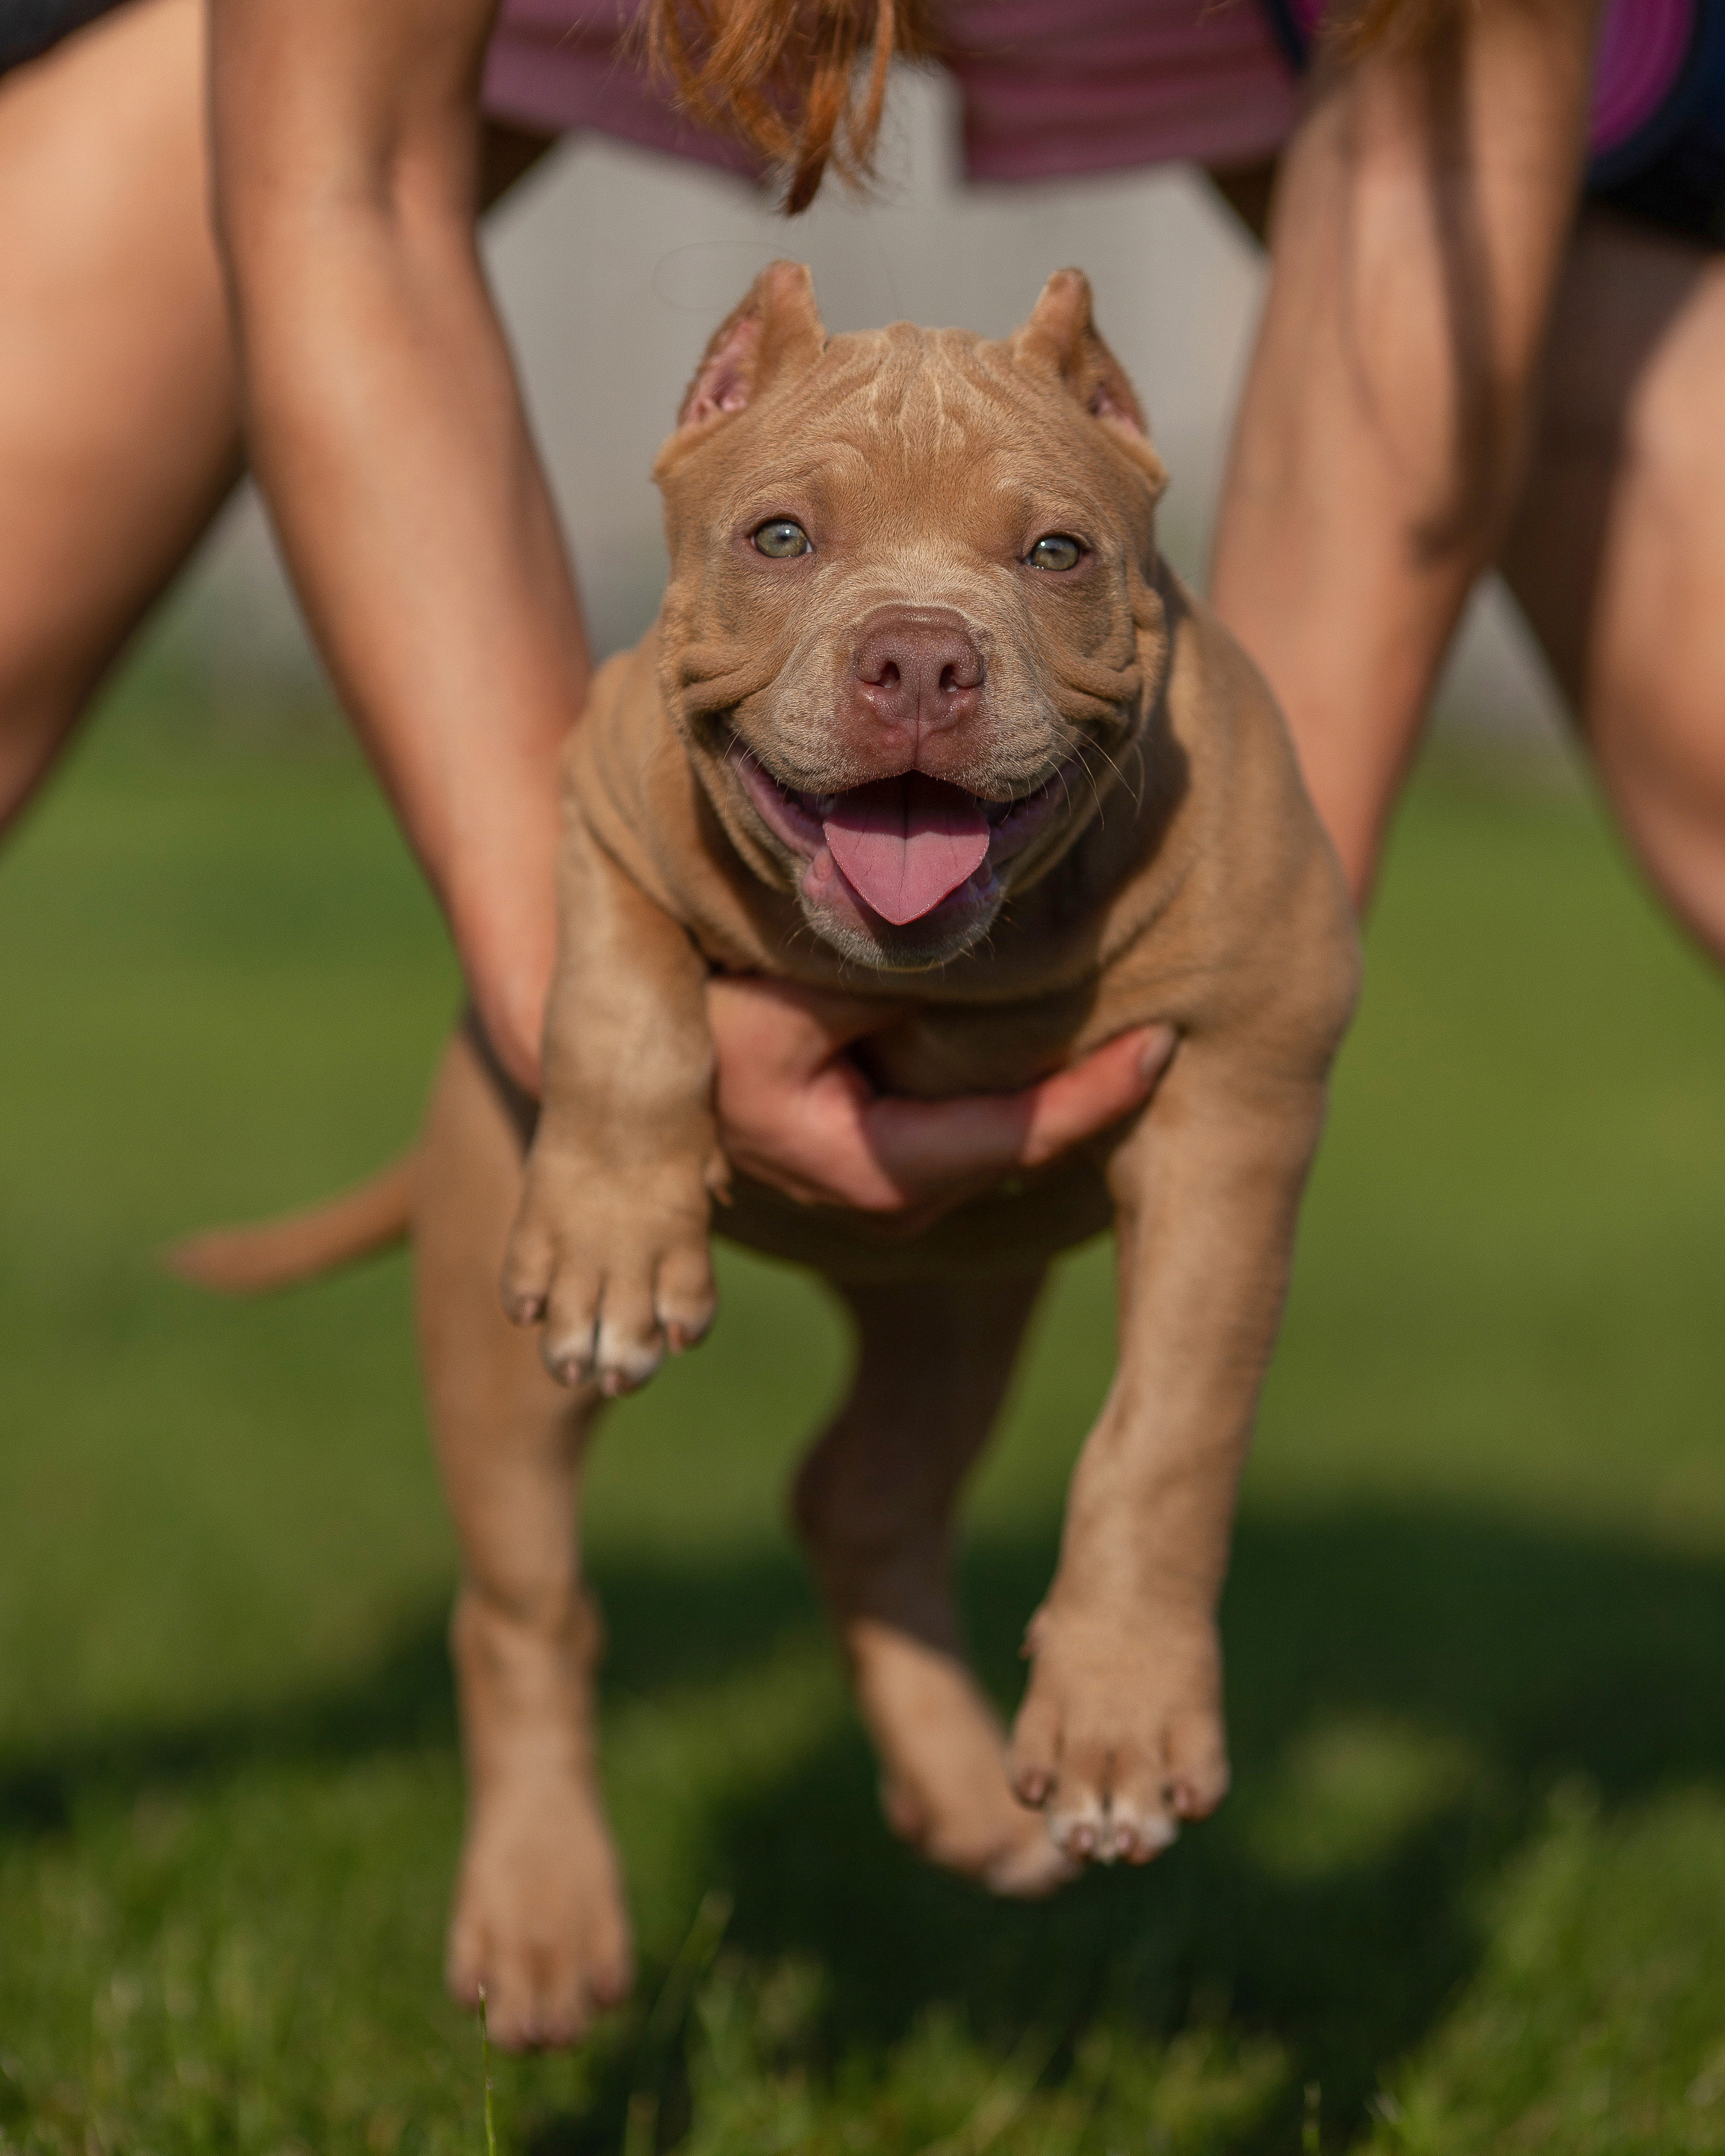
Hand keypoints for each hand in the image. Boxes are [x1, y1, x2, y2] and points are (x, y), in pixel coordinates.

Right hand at [706, 974, 1174, 1227]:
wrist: (636, 1048)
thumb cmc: (700, 1011)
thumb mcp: (789, 992)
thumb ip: (887, 979)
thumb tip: (992, 944)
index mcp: (856, 1163)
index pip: (1002, 1140)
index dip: (1088, 1097)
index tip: (1160, 1047)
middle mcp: (873, 1197)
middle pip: (1006, 1155)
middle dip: (1085, 1102)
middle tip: (1165, 1036)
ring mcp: (872, 1186)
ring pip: (989, 1148)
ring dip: (1052, 1098)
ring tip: (1129, 1037)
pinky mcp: (873, 1159)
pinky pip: (964, 1132)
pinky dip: (1009, 1094)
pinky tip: (1056, 1045)